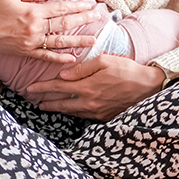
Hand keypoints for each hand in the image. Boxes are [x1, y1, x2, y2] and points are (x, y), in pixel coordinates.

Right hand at [0, 0, 97, 63]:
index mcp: (32, 11)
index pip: (60, 8)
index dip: (77, 6)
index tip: (90, 4)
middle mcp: (34, 28)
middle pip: (64, 24)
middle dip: (83, 20)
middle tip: (98, 17)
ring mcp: (31, 42)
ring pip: (59, 42)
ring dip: (78, 41)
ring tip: (93, 40)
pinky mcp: (25, 51)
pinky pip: (45, 56)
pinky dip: (59, 58)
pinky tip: (71, 58)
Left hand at [26, 55, 165, 119]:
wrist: (148, 87)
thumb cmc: (127, 70)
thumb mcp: (104, 61)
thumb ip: (82, 68)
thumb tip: (63, 73)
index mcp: (87, 87)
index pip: (58, 87)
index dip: (42, 88)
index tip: (30, 88)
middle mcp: (89, 102)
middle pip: (60, 103)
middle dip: (44, 101)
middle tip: (32, 99)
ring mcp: (96, 112)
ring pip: (70, 111)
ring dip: (56, 108)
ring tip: (44, 106)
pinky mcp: (103, 117)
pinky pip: (82, 115)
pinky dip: (71, 112)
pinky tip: (67, 109)